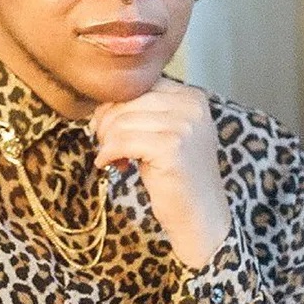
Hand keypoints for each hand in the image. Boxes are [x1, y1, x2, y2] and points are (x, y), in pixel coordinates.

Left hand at [91, 78, 231, 268]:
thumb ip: (144, 112)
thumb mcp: (166, 133)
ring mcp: (183, 125)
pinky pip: (121, 141)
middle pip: (127, 100)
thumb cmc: (177, 177)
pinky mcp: (171, 147)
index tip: (108, 129)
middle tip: (107, 146)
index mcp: (192, 97)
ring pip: (121, 121)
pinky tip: (112, 165)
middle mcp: (191, 106)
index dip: (115, 105)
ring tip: (115, 159)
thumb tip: (101, 103)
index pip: (139, 85)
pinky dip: (109, 154)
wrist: (201, 218)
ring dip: (107, 141)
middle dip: (107, 123)